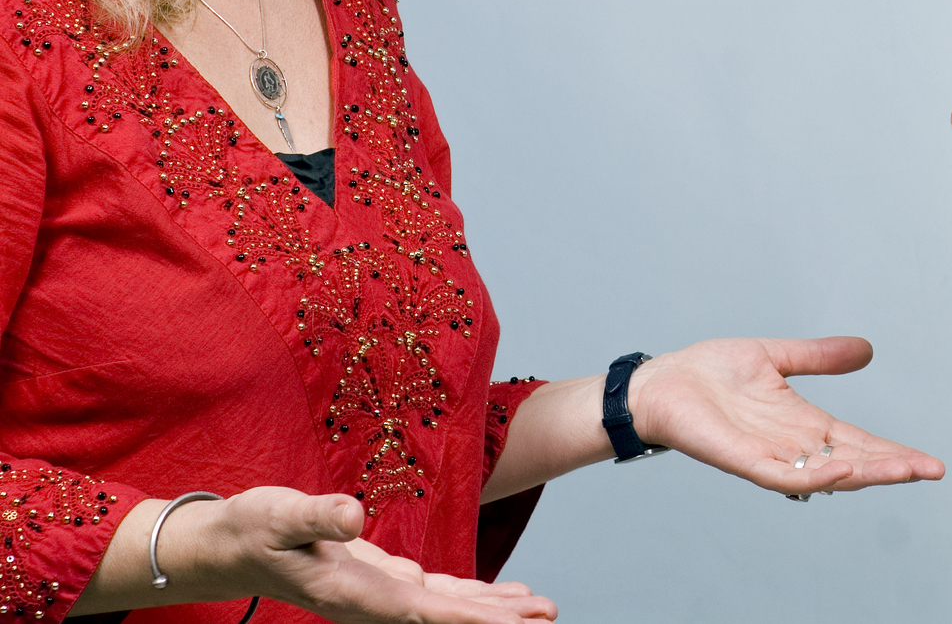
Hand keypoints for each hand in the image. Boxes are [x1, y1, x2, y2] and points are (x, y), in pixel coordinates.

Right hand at [130, 486, 555, 622]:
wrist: (228, 546)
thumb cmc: (251, 528)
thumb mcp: (278, 514)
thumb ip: (316, 515)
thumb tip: (352, 514)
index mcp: (353, 593)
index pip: (424, 610)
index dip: (469, 616)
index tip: (511, 621)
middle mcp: (372, 601)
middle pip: (445, 615)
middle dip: (496, 618)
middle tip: (547, 614)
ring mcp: (377, 593)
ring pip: (446, 606)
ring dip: (491, 608)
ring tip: (538, 607)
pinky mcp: (380, 579)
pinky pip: (434, 593)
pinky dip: (468, 594)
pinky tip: (496, 594)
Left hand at [630, 336, 944, 495]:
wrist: (660, 383)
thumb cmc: (707, 374)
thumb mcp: (775, 357)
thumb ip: (818, 357)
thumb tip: (866, 349)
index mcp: (804, 423)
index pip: (859, 443)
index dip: (894, 452)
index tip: (931, 462)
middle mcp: (793, 445)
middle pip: (854, 463)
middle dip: (894, 468)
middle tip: (934, 471)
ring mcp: (771, 455)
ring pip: (828, 475)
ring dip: (868, 474)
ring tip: (904, 470)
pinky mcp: (745, 460)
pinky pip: (786, 476)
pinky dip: (817, 478)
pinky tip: (845, 472)